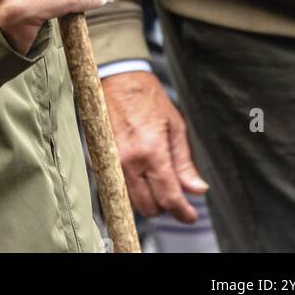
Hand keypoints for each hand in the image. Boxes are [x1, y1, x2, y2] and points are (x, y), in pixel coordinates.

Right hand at [101, 71, 208, 222]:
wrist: (118, 78)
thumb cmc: (148, 97)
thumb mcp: (175, 126)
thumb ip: (184, 162)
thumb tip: (198, 190)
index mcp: (152, 152)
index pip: (169, 198)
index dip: (182, 212)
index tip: (189, 216)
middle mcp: (129, 161)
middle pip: (148, 207)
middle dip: (164, 205)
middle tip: (173, 191)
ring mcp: (110, 162)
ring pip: (131, 200)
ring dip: (146, 197)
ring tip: (155, 178)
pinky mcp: (97, 160)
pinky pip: (116, 185)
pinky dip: (129, 184)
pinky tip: (137, 167)